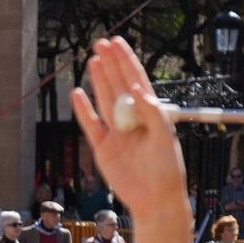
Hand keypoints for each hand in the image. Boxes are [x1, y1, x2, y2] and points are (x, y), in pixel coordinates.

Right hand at [70, 37, 189, 220]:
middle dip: (111, 64)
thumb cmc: (166, 169)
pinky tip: (77, 93)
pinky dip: (83, 110)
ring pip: (104, 101)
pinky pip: (91, 125)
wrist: (153, 198)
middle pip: (118, 86)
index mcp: (150, 113)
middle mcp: (132, 119)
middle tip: (101, 43)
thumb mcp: (164, 137)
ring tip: (93, 60)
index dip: (127, 62)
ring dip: (98, 80)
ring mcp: (116, 133)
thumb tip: (135, 89)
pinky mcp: (103, 149)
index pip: (136, 81)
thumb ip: (151, 112)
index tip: (118, 43)